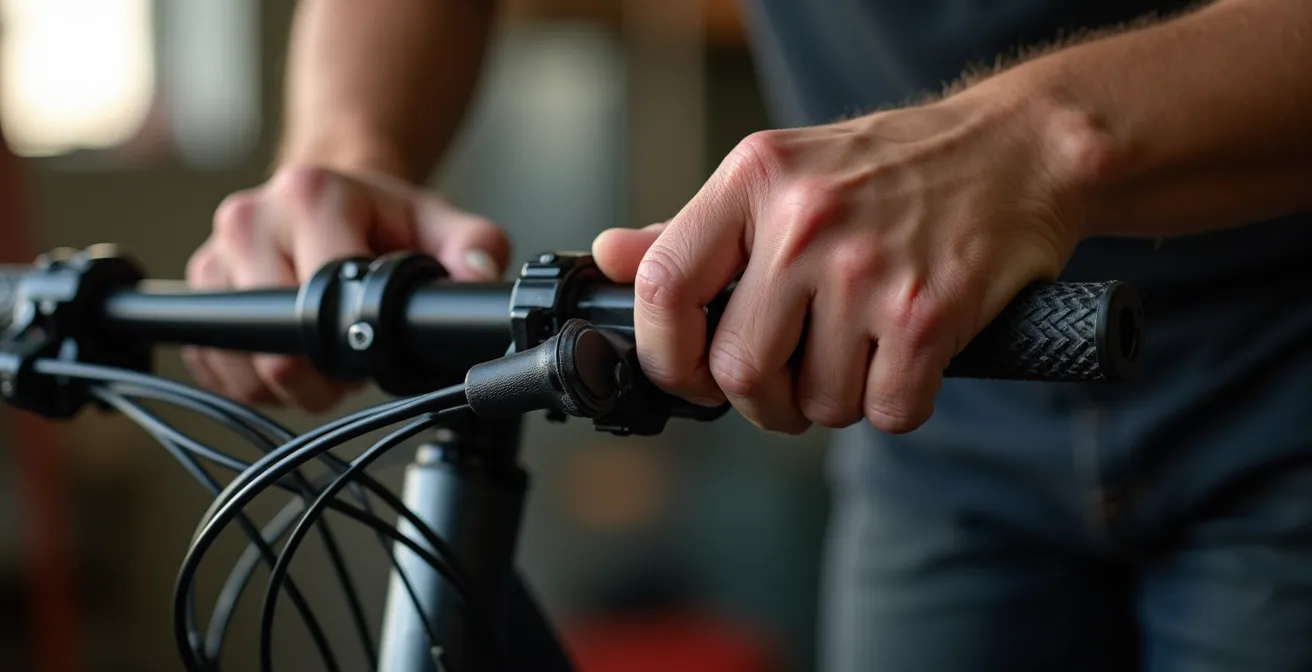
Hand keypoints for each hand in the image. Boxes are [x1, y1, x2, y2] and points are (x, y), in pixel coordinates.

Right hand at [185, 164, 509, 411]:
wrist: (333, 197)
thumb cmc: (386, 219)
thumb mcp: (441, 224)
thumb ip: (475, 248)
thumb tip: (480, 280)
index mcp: (311, 194)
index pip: (325, 290)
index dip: (357, 335)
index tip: (378, 337)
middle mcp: (250, 220)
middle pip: (278, 338)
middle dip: (323, 367)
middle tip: (353, 357)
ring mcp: (213, 257)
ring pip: (243, 361)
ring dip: (289, 381)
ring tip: (324, 355)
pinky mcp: (195, 295)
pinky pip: (215, 367)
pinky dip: (255, 382)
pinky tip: (290, 358)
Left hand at [594, 90, 1099, 433]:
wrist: (1019, 151)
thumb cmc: (894, 169)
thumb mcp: (783, 175)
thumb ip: (696, 229)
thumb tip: (613, 258)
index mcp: (754, 180)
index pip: (663, 286)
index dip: (664, 355)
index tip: (689, 375)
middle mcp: (805, 221)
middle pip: (738, 369)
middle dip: (762, 401)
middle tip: (789, 385)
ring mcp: (868, 269)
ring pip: (817, 402)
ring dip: (836, 401)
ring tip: (860, 354)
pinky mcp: (930, 312)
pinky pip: (887, 410)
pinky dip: (894, 405)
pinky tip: (907, 360)